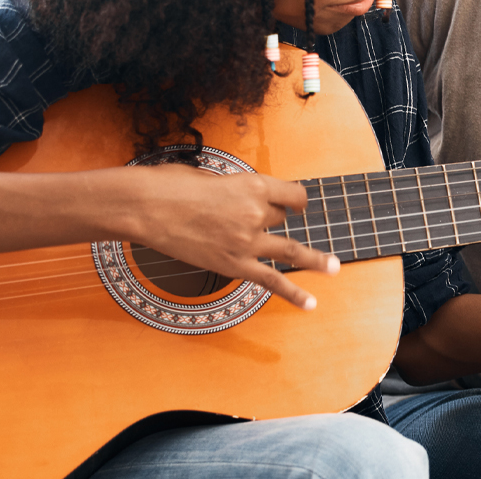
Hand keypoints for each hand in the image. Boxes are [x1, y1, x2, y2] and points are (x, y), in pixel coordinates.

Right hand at [119, 164, 338, 308]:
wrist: (145, 207)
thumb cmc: (172, 186)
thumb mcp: (213, 177)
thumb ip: (236, 192)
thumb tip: (239, 204)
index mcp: (254, 184)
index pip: (293, 195)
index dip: (290, 200)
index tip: (289, 204)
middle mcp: (256, 212)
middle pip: (280, 219)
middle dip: (268, 220)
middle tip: (244, 219)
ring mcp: (246, 241)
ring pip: (289, 248)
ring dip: (314, 259)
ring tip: (334, 267)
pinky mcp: (234, 265)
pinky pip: (272, 281)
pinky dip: (294, 294)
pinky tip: (311, 304)